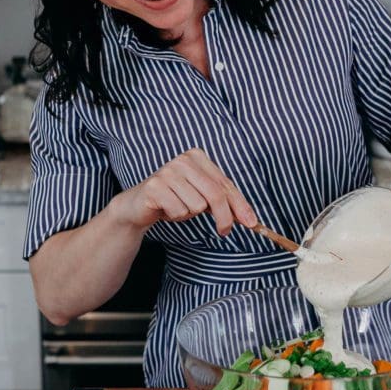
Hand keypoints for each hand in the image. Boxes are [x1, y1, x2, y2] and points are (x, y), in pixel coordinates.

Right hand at [119, 148, 257, 236]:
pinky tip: (166, 209)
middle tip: (224, 232)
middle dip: (224, 217)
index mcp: (197, 157)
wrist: (138, 205)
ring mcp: (168, 172)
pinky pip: (180, 211)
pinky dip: (176, 216)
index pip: (225, 184)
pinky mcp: (155, 186)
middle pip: (215, 195)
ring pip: (197, 205)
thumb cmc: (174, 199)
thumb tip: (248, 218)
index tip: (252, 223)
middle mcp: (183, 160)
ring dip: (189, 214)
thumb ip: (223, 202)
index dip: (240, 205)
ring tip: (177, 207)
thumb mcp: (201, 197)